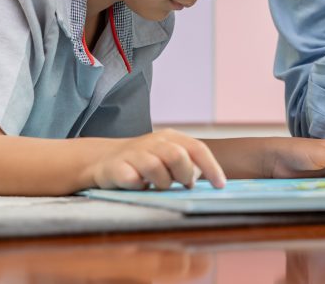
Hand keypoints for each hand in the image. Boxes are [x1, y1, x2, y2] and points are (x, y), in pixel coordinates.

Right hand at [88, 129, 226, 189]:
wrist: (104, 160)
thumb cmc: (144, 162)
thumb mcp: (168, 158)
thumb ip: (188, 166)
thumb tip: (203, 181)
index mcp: (170, 137)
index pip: (197, 148)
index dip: (211, 167)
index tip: (220, 185)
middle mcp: (153, 141)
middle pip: (178, 156)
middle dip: (183, 175)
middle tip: (178, 183)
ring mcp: (134, 153)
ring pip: (156, 168)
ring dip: (161, 183)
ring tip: (155, 185)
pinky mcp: (116, 167)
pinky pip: (132, 180)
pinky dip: (138, 187)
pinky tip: (137, 186)